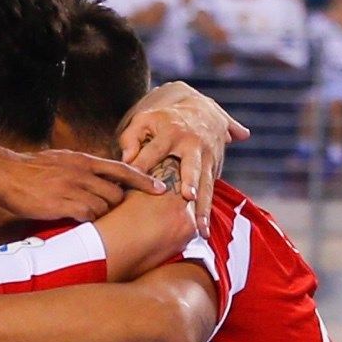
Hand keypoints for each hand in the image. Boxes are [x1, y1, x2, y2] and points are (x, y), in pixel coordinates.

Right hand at [0, 144, 146, 225]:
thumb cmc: (30, 170)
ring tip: (88, 219)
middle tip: (113, 216)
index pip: (122, 169)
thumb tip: (97, 178)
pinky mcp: (63, 203)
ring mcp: (73, 187)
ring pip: (104, 206)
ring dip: (101, 216)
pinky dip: (88, 221)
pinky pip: (88, 215)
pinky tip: (77, 223)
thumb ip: (81, 169)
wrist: (4, 173)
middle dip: (117, 207)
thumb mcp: (61, 161)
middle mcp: (82, 172)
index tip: (160, 189)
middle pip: (116, 193)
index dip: (143, 180)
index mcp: (83, 160)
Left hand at [116, 81, 235, 217]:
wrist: (203, 109)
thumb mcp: (145, 120)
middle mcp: (193, 146)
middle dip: (190, 180)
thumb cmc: (164, 120)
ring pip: (207, 185)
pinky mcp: (215, 169)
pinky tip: (203, 232)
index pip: (154, 150)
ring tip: (200, 230)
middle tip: (188, 195)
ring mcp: (208, 158)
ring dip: (203, 207)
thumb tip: (126, 159)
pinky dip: (207, 211)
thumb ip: (131, 137)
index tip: (132, 179)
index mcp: (172, 132)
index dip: (142, 164)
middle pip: (191, 166)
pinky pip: (211, 192)